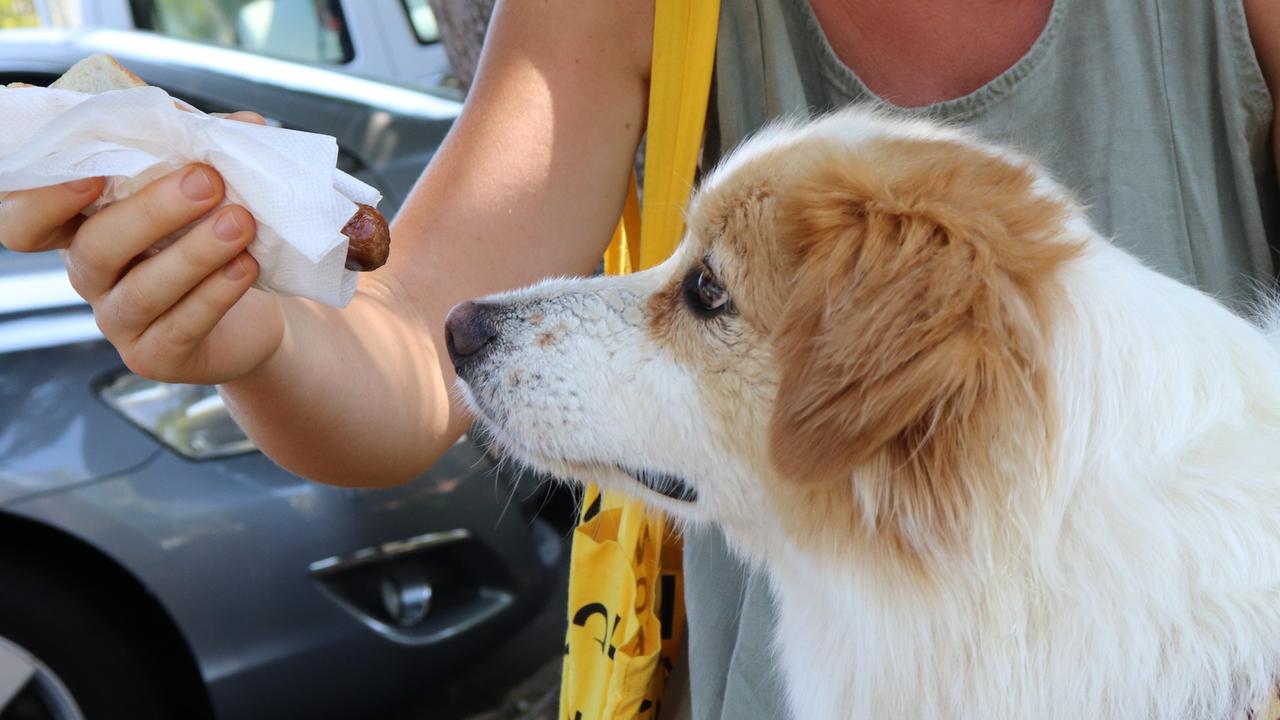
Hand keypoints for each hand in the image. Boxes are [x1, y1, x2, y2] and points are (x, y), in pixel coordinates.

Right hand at [0, 111, 284, 384]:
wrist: (256, 316)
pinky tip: (246, 266)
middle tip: (206, 181)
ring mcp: (118, 321)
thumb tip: (242, 124)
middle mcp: (90, 275)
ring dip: (194, 252)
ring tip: (240, 222)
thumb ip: (205, 153)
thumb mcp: (202, 191)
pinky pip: (181, 325)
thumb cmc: (211, 238)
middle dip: (152, 211)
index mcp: (81, 226)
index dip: (43, 199)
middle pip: (95, 247)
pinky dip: (216, 293)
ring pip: (142, 289)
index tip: (92, 173)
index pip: (25, 220)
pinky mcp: (155, 357)